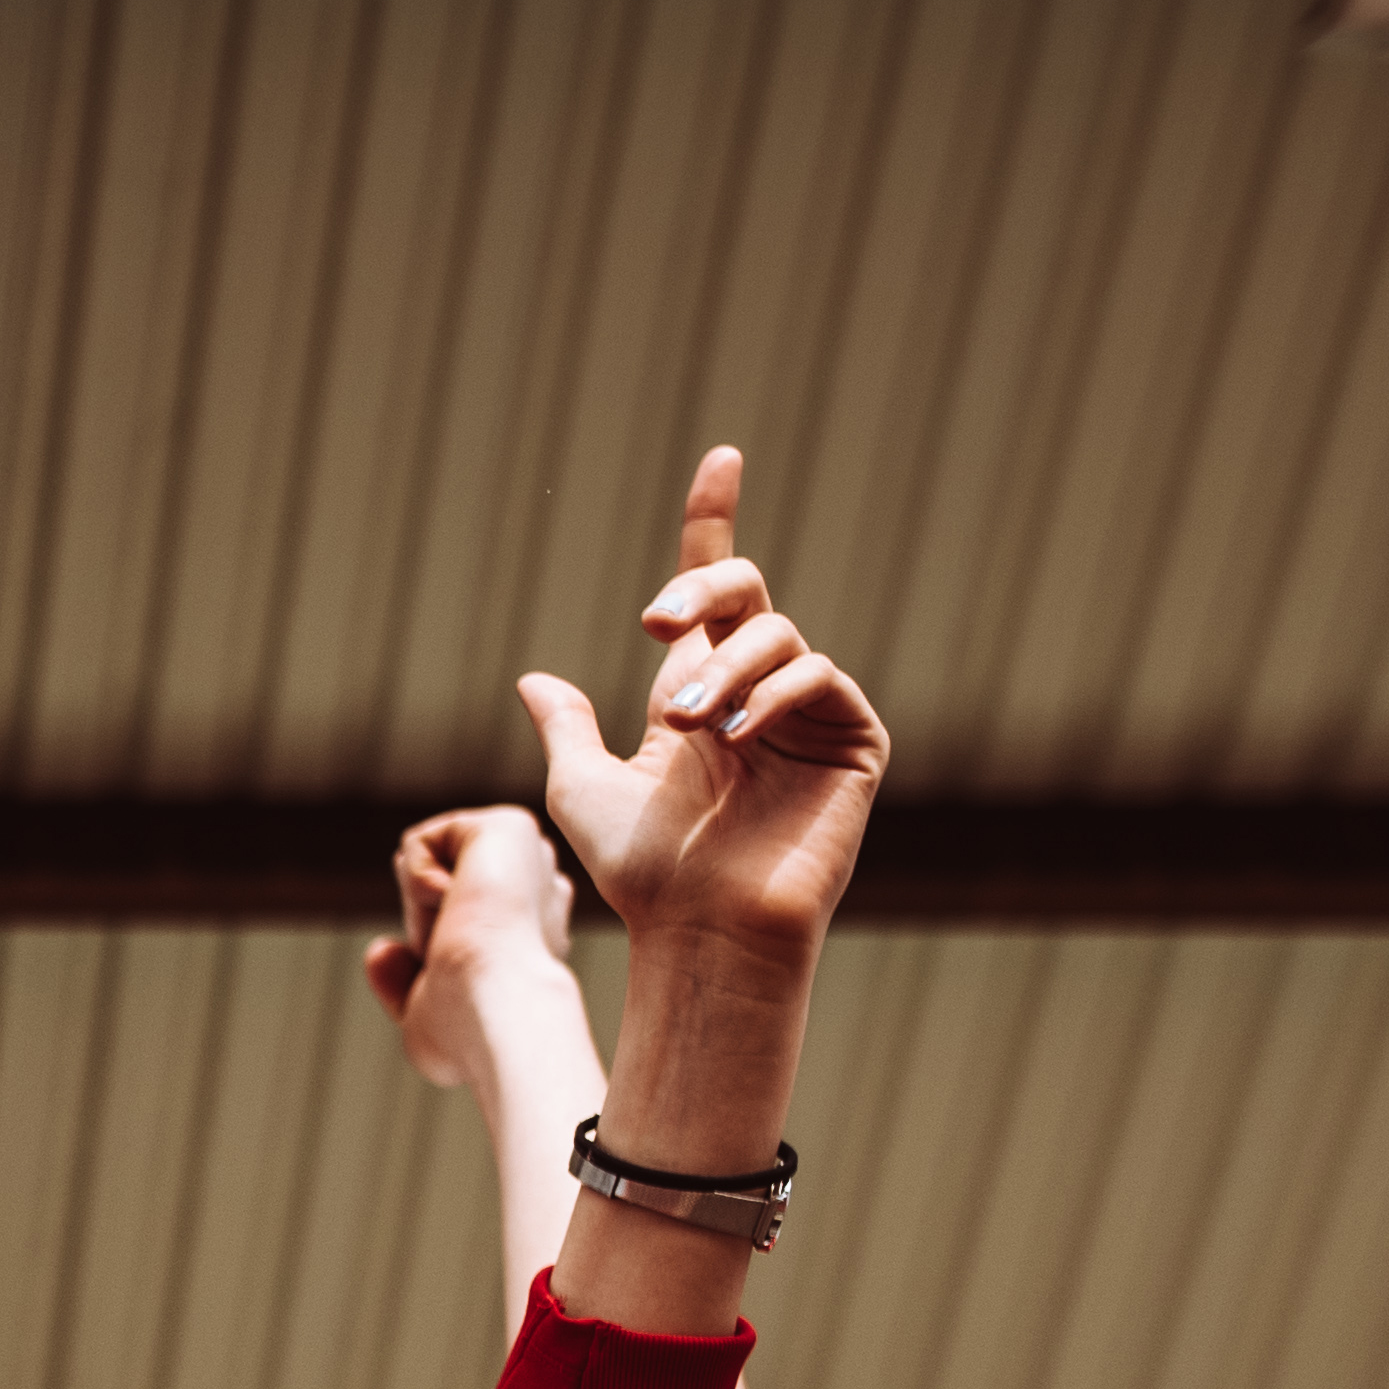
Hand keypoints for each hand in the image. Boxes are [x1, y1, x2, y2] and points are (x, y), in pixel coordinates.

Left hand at [356, 802, 585, 1098]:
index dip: (435, 948)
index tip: (453, 980)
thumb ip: (402, 986)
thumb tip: (381, 949)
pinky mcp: (508, 824)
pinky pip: (419, 841)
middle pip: (441, 889)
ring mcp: (527, 857)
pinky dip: (413, 878)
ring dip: (420, 905)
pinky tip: (454, 901)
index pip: (462, 918)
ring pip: (430, 865)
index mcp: (530, 934)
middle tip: (452, 955)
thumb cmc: (469, 1032)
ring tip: (456, 931)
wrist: (494, 1006)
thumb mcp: (423, 1020)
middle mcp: (536, 891)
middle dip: (426, 923)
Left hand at [519, 448, 884, 978]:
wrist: (700, 932)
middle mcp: (757, 691)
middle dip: (700, 589)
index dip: (712, 522)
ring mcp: (809, 713)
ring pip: (778, 636)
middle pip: (744, 592)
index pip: (711, 590)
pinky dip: (775, 695)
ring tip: (684, 727)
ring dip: (724, 671)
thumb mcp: (581, 790)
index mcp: (699, 690)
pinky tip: (738, 737)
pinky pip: (821, 678)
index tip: (721, 457)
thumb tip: (533, 678)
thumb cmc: (643, 874)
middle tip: (653, 626)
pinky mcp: (854, 740)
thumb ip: (567, 728)